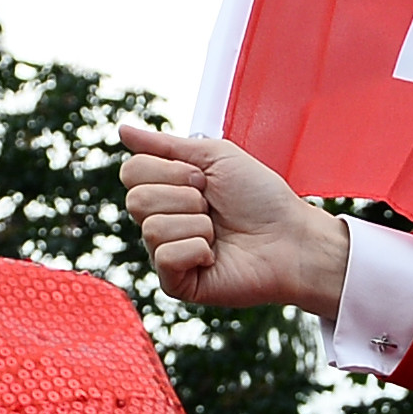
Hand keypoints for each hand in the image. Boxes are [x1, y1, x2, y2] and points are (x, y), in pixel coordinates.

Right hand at [117, 122, 354, 315]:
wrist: (290, 237)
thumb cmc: (261, 198)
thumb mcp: (214, 156)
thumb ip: (165, 145)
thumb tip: (122, 130)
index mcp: (167, 191)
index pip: (132, 171)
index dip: (171, 170)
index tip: (204, 179)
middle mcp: (162, 221)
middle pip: (136, 199)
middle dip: (184, 197)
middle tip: (213, 207)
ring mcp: (168, 254)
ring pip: (151, 227)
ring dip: (196, 223)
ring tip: (219, 232)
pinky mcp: (177, 283)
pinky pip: (164, 257)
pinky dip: (195, 249)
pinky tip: (214, 255)